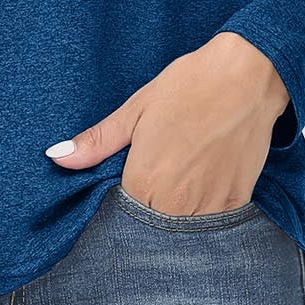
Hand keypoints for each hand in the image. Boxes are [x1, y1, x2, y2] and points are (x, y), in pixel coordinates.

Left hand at [45, 32, 290, 214]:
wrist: (247, 76)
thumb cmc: (189, 86)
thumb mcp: (136, 109)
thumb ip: (97, 142)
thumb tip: (57, 158)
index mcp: (145, 180)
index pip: (120, 214)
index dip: (120, 200)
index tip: (127, 183)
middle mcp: (176, 202)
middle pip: (151, 225)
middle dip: (148, 208)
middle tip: (158, 174)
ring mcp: (209, 205)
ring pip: (182, 228)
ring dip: (175, 212)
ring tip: (180, 176)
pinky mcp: (237, 201)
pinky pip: (212, 222)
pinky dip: (202, 209)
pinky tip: (201, 181)